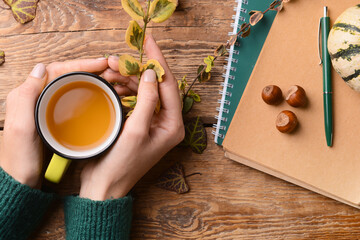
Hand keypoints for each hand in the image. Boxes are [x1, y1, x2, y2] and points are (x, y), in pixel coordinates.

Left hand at [0, 59, 108, 187]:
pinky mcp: (51, 118)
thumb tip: (41, 67)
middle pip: (63, 74)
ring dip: (87, 78)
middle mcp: (34, 98)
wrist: (20, 181)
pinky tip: (96, 96)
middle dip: (86, 68)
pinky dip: (84, 93)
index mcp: (25, 96)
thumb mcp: (21, 127)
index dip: (79, 64)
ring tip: (107, 78)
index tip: (101, 64)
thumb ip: (27, 96)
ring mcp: (43, 108)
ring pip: (68, 85)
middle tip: (109, 69)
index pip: (55, 70)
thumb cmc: (20, 158)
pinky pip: (69, 98)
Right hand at [79, 35, 184, 199]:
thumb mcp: (136, 131)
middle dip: (139, 70)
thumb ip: (147, 101)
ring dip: (130, 78)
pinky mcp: (139, 122)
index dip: (159, 61)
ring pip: (145, 91)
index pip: (169, 86)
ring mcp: (153, 122)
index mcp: (173, 125)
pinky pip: (135, 99)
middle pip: (157, 86)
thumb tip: (152, 74)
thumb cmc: (122, 164)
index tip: (149, 41)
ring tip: (111, 69)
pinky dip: (125, 88)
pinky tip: (113, 82)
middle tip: (119, 58)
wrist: (104, 185)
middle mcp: (166, 122)